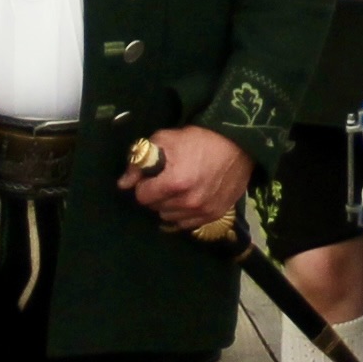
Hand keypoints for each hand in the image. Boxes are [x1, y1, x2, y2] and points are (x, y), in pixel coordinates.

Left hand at [123, 124, 254, 233]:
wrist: (239, 143)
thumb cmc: (199, 138)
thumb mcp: (165, 139)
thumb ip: (139, 161)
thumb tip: (123, 183)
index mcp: (174, 183)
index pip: (142, 196)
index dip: (144, 184)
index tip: (152, 176)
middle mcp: (188, 202)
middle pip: (155, 208)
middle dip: (156, 194)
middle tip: (167, 179)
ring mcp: (202, 212)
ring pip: (170, 217)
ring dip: (170, 205)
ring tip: (180, 188)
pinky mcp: (215, 215)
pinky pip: (187, 223)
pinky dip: (184, 213)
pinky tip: (190, 197)